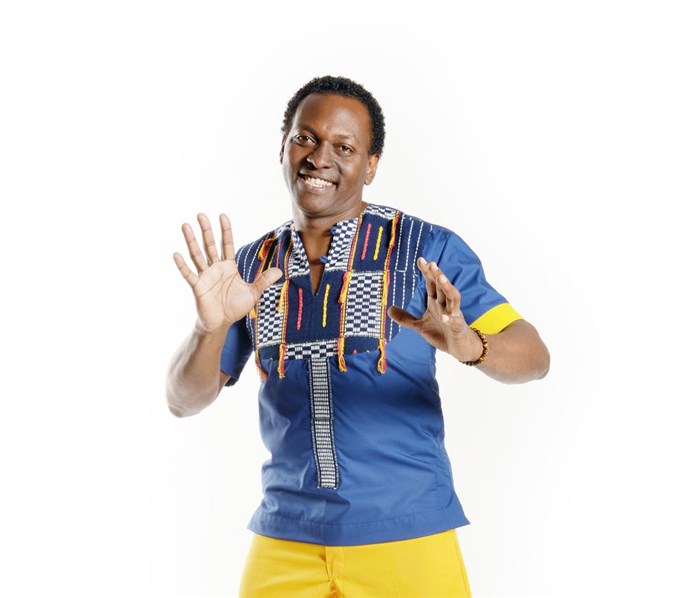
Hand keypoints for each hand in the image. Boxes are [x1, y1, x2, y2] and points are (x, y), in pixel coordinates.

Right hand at [173, 213, 281, 331]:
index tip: (223, 216)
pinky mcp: (197, 286)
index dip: (226, 231)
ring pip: (197, 255)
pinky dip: (182, 265)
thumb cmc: (235, 307)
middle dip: (206, 230)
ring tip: (185, 226)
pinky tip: (176, 254)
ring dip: (191, 241)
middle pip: (210, 245)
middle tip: (201, 214)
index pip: (227, 244)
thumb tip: (279, 271)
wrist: (222, 323)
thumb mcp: (253, 293)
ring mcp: (205, 276)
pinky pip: (189, 274)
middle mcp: (215, 268)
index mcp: (229, 266)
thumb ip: (263, 281)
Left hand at [387, 257, 482, 360]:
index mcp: (436, 302)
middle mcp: (445, 305)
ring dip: (447, 287)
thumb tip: (389, 310)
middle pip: (442, 287)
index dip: (427, 272)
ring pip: (453, 298)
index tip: (421, 260)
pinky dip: (450, 319)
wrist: (459, 348)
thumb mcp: (420, 326)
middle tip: (431, 264)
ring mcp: (454, 315)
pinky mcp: (458, 327)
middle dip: (437, 275)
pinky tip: (444, 317)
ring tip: (441, 278)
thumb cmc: (442, 333)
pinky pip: (455, 321)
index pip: (432, 284)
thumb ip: (405, 318)